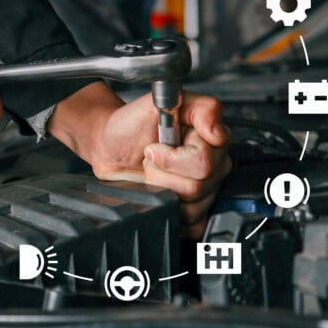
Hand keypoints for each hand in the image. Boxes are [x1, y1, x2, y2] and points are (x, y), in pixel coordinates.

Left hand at [48, 82, 230, 239]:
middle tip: (150, 158)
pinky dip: (169, 210)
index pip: (205, 160)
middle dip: (162, 171)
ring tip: (152, 172)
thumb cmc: (131, 125)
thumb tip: (217, 130)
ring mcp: (206, 189)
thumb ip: (198, 107)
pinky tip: (157, 191)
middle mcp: (215, 164)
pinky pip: (193, 224)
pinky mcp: (193, 209)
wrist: (110, 146)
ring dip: (160, 188)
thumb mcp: (158, 103)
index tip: (155, 147)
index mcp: (212, 139)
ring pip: (191, 205)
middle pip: (198, 185)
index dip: (172, 156)